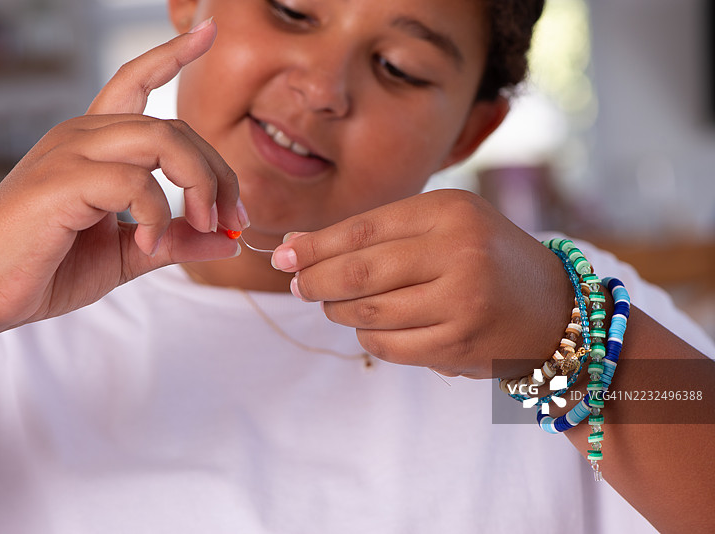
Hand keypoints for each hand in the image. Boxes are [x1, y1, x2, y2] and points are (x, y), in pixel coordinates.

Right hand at [0, 21, 244, 334]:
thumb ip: (175, 241)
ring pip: (162, 139)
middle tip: (233, 221)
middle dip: (219, 174)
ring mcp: (69, 153)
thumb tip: (227, 243)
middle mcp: (82, 136)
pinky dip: (157, 215)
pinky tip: (147, 243)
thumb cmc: (43, 270)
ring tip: (207, 227)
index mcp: (93, 143)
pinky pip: (134, 182)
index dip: (171, 55)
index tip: (207, 31)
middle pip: (174, 127)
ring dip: (201, 185)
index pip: (135, 82)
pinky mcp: (61, 180)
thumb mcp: (126, 254)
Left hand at [270, 189, 573, 378]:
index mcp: (449, 211)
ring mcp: (461, 300)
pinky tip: (371, 326)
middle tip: (299, 286)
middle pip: (358, 272)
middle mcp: (458, 251)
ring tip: (335, 304)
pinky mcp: (459, 343)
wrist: (552, 308)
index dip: (315, 246)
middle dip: (316, 281)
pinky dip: (368, 336)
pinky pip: (389, 345)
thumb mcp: (441, 225)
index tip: (283, 257)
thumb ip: (376, 233)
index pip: (362, 229)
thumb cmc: (485, 258)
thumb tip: (296, 249)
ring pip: (368, 312)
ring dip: (339, 311)